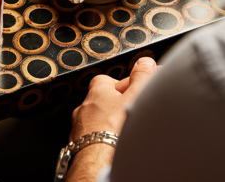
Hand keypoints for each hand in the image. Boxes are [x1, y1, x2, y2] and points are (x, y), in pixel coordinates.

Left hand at [65, 57, 157, 181]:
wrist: (98, 162)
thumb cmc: (114, 130)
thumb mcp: (135, 96)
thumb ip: (141, 77)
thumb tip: (145, 62)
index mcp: (96, 92)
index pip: (111, 80)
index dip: (127, 84)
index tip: (139, 90)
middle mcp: (84, 109)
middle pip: (104, 101)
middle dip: (120, 105)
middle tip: (136, 111)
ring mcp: (81, 129)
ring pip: (99, 121)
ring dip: (112, 123)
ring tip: (128, 130)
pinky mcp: (80, 146)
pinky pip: (95, 137)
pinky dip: (105, 138)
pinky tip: (117, 144)